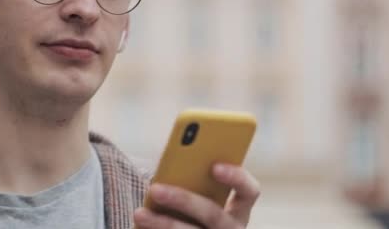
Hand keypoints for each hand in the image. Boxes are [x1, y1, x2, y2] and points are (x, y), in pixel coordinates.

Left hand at [134, 164, 259, 227]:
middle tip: (155, 189)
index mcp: (238, 209)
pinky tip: (139, 228)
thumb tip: (169, 169)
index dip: (236, 177)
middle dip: (183, 200)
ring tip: (139, 213)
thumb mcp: (199, 196)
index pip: (249, 191)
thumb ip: (194, 182)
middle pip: (212, 214)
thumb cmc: (190, 211)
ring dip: (162, 224)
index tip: (214, 166)